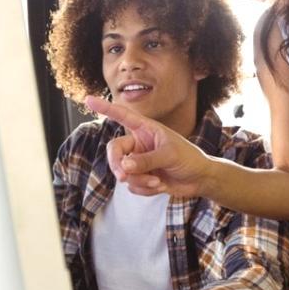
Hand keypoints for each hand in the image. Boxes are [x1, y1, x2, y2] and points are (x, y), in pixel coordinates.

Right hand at [83, 95, 212, 196]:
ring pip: (123, 172)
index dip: (105, 108)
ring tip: (157, 182)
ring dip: (138, 181)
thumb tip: (124, 167)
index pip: (122, 116)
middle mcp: (139, 144)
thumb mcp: (169, 155)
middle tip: (123, 176)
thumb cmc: (189, 159)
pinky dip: (144, 189)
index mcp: (146, 129)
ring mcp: (138, 162)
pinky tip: (159, 186)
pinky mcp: (141, 178)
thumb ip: (146, 160)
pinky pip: (132, 186)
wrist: (199, 180)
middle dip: (117, 165)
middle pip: (114, 151)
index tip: (88, 100)